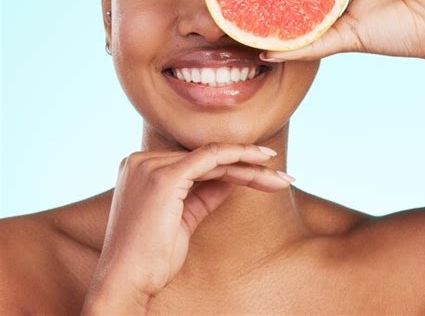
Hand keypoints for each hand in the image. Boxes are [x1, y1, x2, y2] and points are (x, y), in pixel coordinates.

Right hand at [81, 143, 292, 312]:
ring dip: (251, 167)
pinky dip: (239, 160)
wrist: (123, 285)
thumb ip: (204, 194)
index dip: (231, 166)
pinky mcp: (164, 176)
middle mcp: (142, 160)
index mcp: (141, 168)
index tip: (262, 173)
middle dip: (247, 165)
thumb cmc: (149, 261)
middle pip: (206, 157)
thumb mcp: (182, 220)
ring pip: (213, 158)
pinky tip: (262, 167)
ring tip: (282, 179)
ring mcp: (151, 165)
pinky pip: (210, 159)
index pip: (195, 162)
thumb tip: (232, 178)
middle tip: (282, 176)